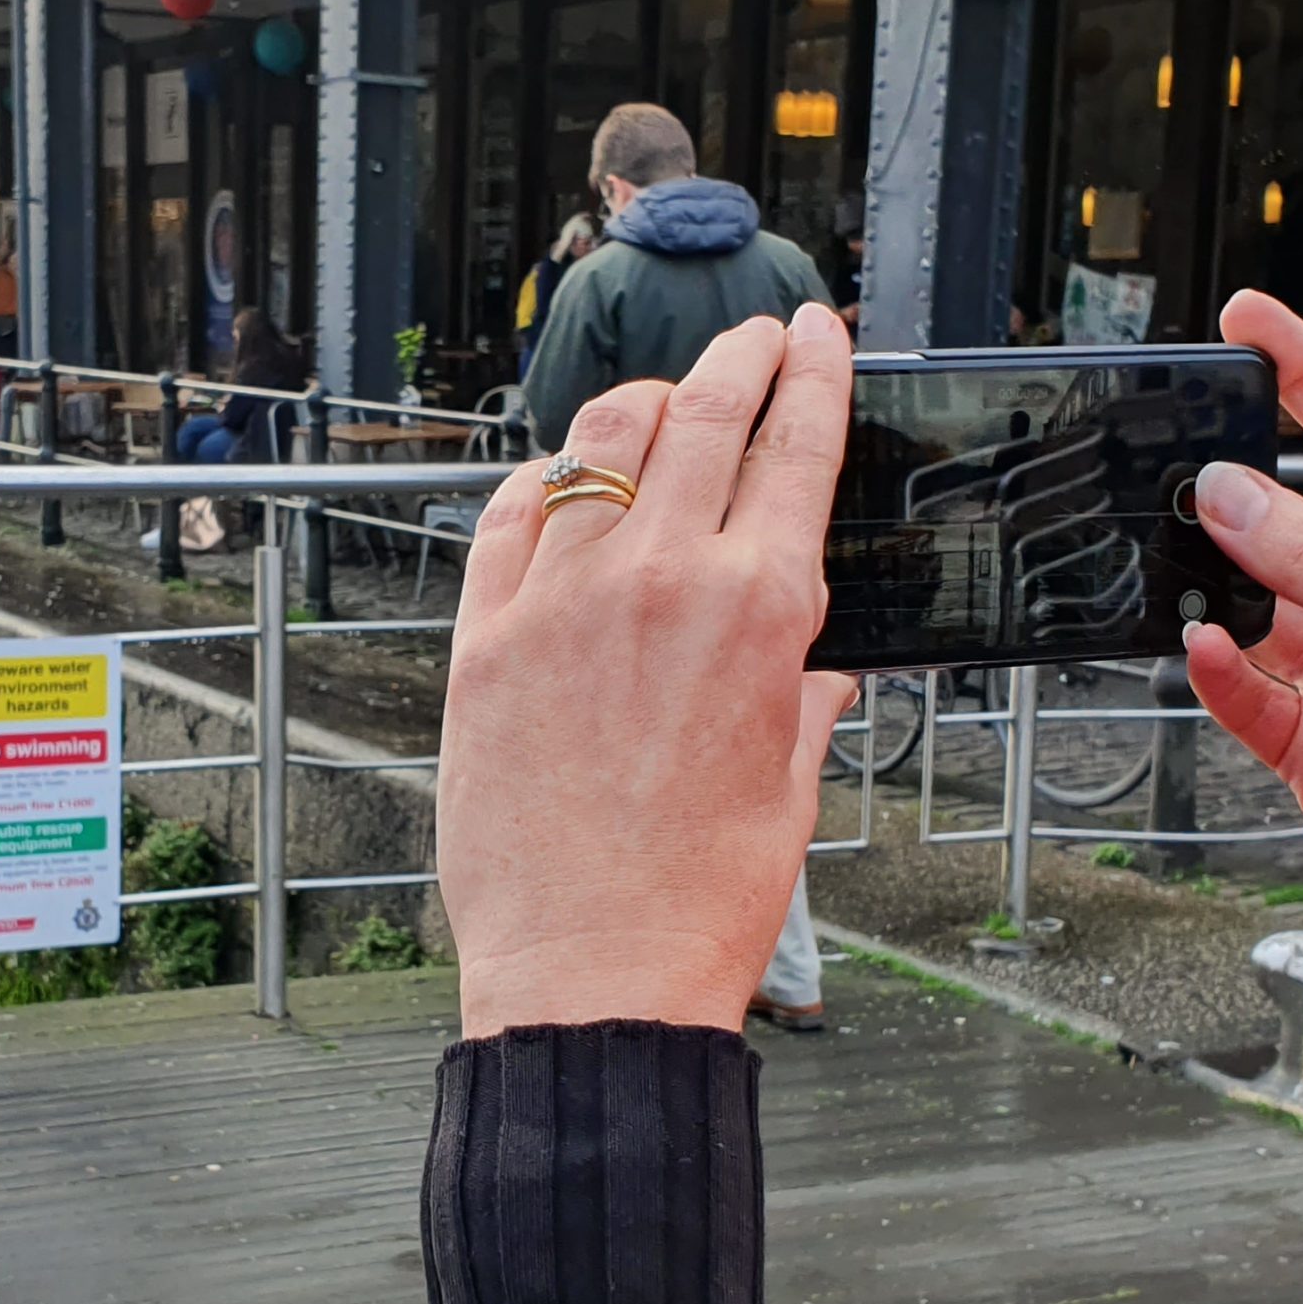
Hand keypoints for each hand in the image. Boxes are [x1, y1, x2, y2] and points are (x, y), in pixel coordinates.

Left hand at [438, 304, 858, 1037]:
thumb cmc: (699, 900)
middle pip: (705, 413)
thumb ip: (803, 702)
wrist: (594, 970)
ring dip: (644, 402)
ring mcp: (561, 601)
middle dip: (740, 358)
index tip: (818, 333)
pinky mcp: (484, 638)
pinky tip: (559, 482)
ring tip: (663, 401)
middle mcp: (661, 582)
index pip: (798, 444)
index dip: (815, 370)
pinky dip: (542, 479)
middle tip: (754, 339)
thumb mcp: (790, 788)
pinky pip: (510, 515)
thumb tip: (815, 668)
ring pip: (601, 442)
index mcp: (762, 612)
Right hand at [1185, 292, 1302, 1122]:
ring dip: (1225, 595)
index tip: (1249, 323)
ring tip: (1184, 569)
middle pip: (1302, 529)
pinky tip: (1208, 654)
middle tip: (1178, 467)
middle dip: (1242, 504)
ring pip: (1262, 610)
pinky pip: (1249, 693)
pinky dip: (1222, 674)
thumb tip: (1229, 494)